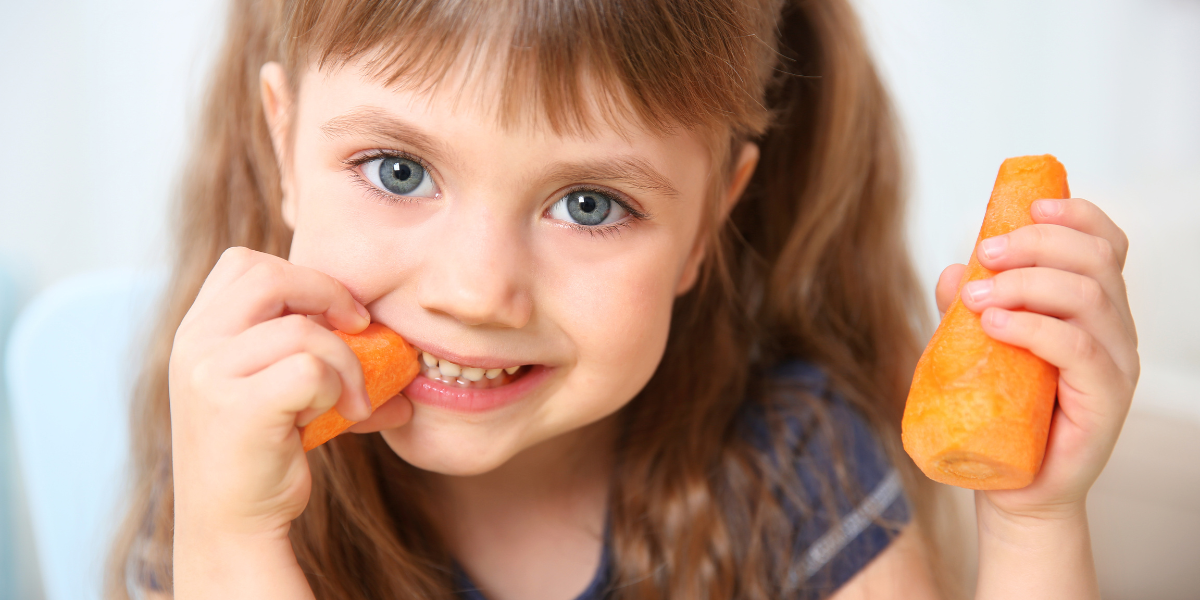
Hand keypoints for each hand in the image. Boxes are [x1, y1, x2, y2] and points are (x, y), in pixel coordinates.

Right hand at [170, 247, 372, 539]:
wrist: (233, 524)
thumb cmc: (264, 454)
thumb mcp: (284, 390)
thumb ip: (323, 355)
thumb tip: (408, 358)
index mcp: (198, 330)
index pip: (246, 263)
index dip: (301, 276)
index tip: (338, 313)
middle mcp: (194, 344)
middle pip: (267, 274)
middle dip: (329, 294)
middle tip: (359, 330)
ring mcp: (208, 374)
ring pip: (302, 330)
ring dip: (347, 362)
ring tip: (353, 400)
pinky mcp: (236, 407)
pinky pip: (311, 370)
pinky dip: (339, 389)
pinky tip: (341, 418)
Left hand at [934, 198, 1138, 519]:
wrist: (1011, 484)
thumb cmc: (999, 411)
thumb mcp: (977, 347)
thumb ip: (970, 307)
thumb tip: (953, 270)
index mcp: (1093, 307)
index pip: (1105, 244)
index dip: (1075, 215)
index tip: (1027, 206)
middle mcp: (1114, 329)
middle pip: (1094, 259)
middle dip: (1036, 243)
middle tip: (983, 252)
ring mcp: (1115, 363)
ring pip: (1087, 296)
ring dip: (1026, 283)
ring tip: (977, 298)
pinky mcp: (1105, 399)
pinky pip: (1077, 348)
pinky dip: (1033, 326)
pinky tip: (994, 325)